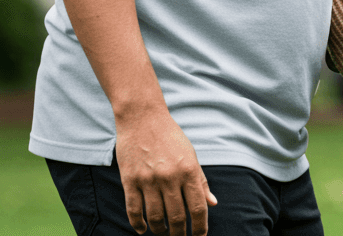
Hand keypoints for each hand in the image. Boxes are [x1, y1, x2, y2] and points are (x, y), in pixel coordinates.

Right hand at [115, 111, 217, 234]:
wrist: (142, 117)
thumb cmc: (170, 136)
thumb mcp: (191, 155)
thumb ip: (201, 180)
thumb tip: (212, 203)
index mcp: (188, 171)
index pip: (199, 208)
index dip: (200, 227)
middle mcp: (170, 177)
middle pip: (177, 217)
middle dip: (180, 233)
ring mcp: (149, 179)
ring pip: (156, 217)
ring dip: (160, 230)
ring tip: (163, 232)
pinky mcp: (130, 180)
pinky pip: (134, 209)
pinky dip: (138, 224)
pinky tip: (143, 229)